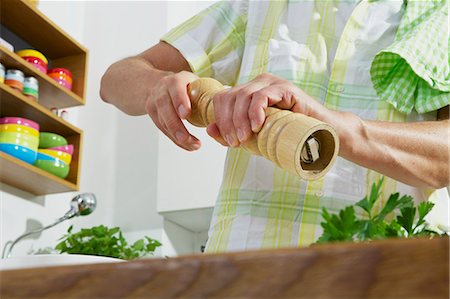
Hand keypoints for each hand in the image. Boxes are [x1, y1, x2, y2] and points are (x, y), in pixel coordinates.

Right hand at [145, 71, 200, 150]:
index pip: (176, 88)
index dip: (180, 101)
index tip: (186, 114)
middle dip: (176, 125)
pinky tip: (187, 145)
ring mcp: (155, 102)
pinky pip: (163, 129)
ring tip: (193, 145)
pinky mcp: (153, 114)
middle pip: (166, 108)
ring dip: (177, 136)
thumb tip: (227, 108)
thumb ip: (207, 93)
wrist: (157, 84)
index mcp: (176, 80)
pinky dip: (175, 139)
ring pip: (163, 121)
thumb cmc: (183, 86)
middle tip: (186, 138)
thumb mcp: (195, 83)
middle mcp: (163, 90)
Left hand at [206, 73, 330, 146]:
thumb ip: (231, 133)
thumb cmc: (286, 136)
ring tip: (245, 138)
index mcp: (248, 92)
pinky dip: (255, 112)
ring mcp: (271, 83)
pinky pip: (261, 96)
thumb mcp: (254, 138)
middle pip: (230, 96)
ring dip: (240, 120)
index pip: (222, 98)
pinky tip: (257, 127)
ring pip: (243, 96)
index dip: (220, 119)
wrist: (320, 136)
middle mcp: (258, 83)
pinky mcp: (285, 88)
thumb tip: (209, 128)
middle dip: (228, 122)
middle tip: (236, 142)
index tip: (229, 141)